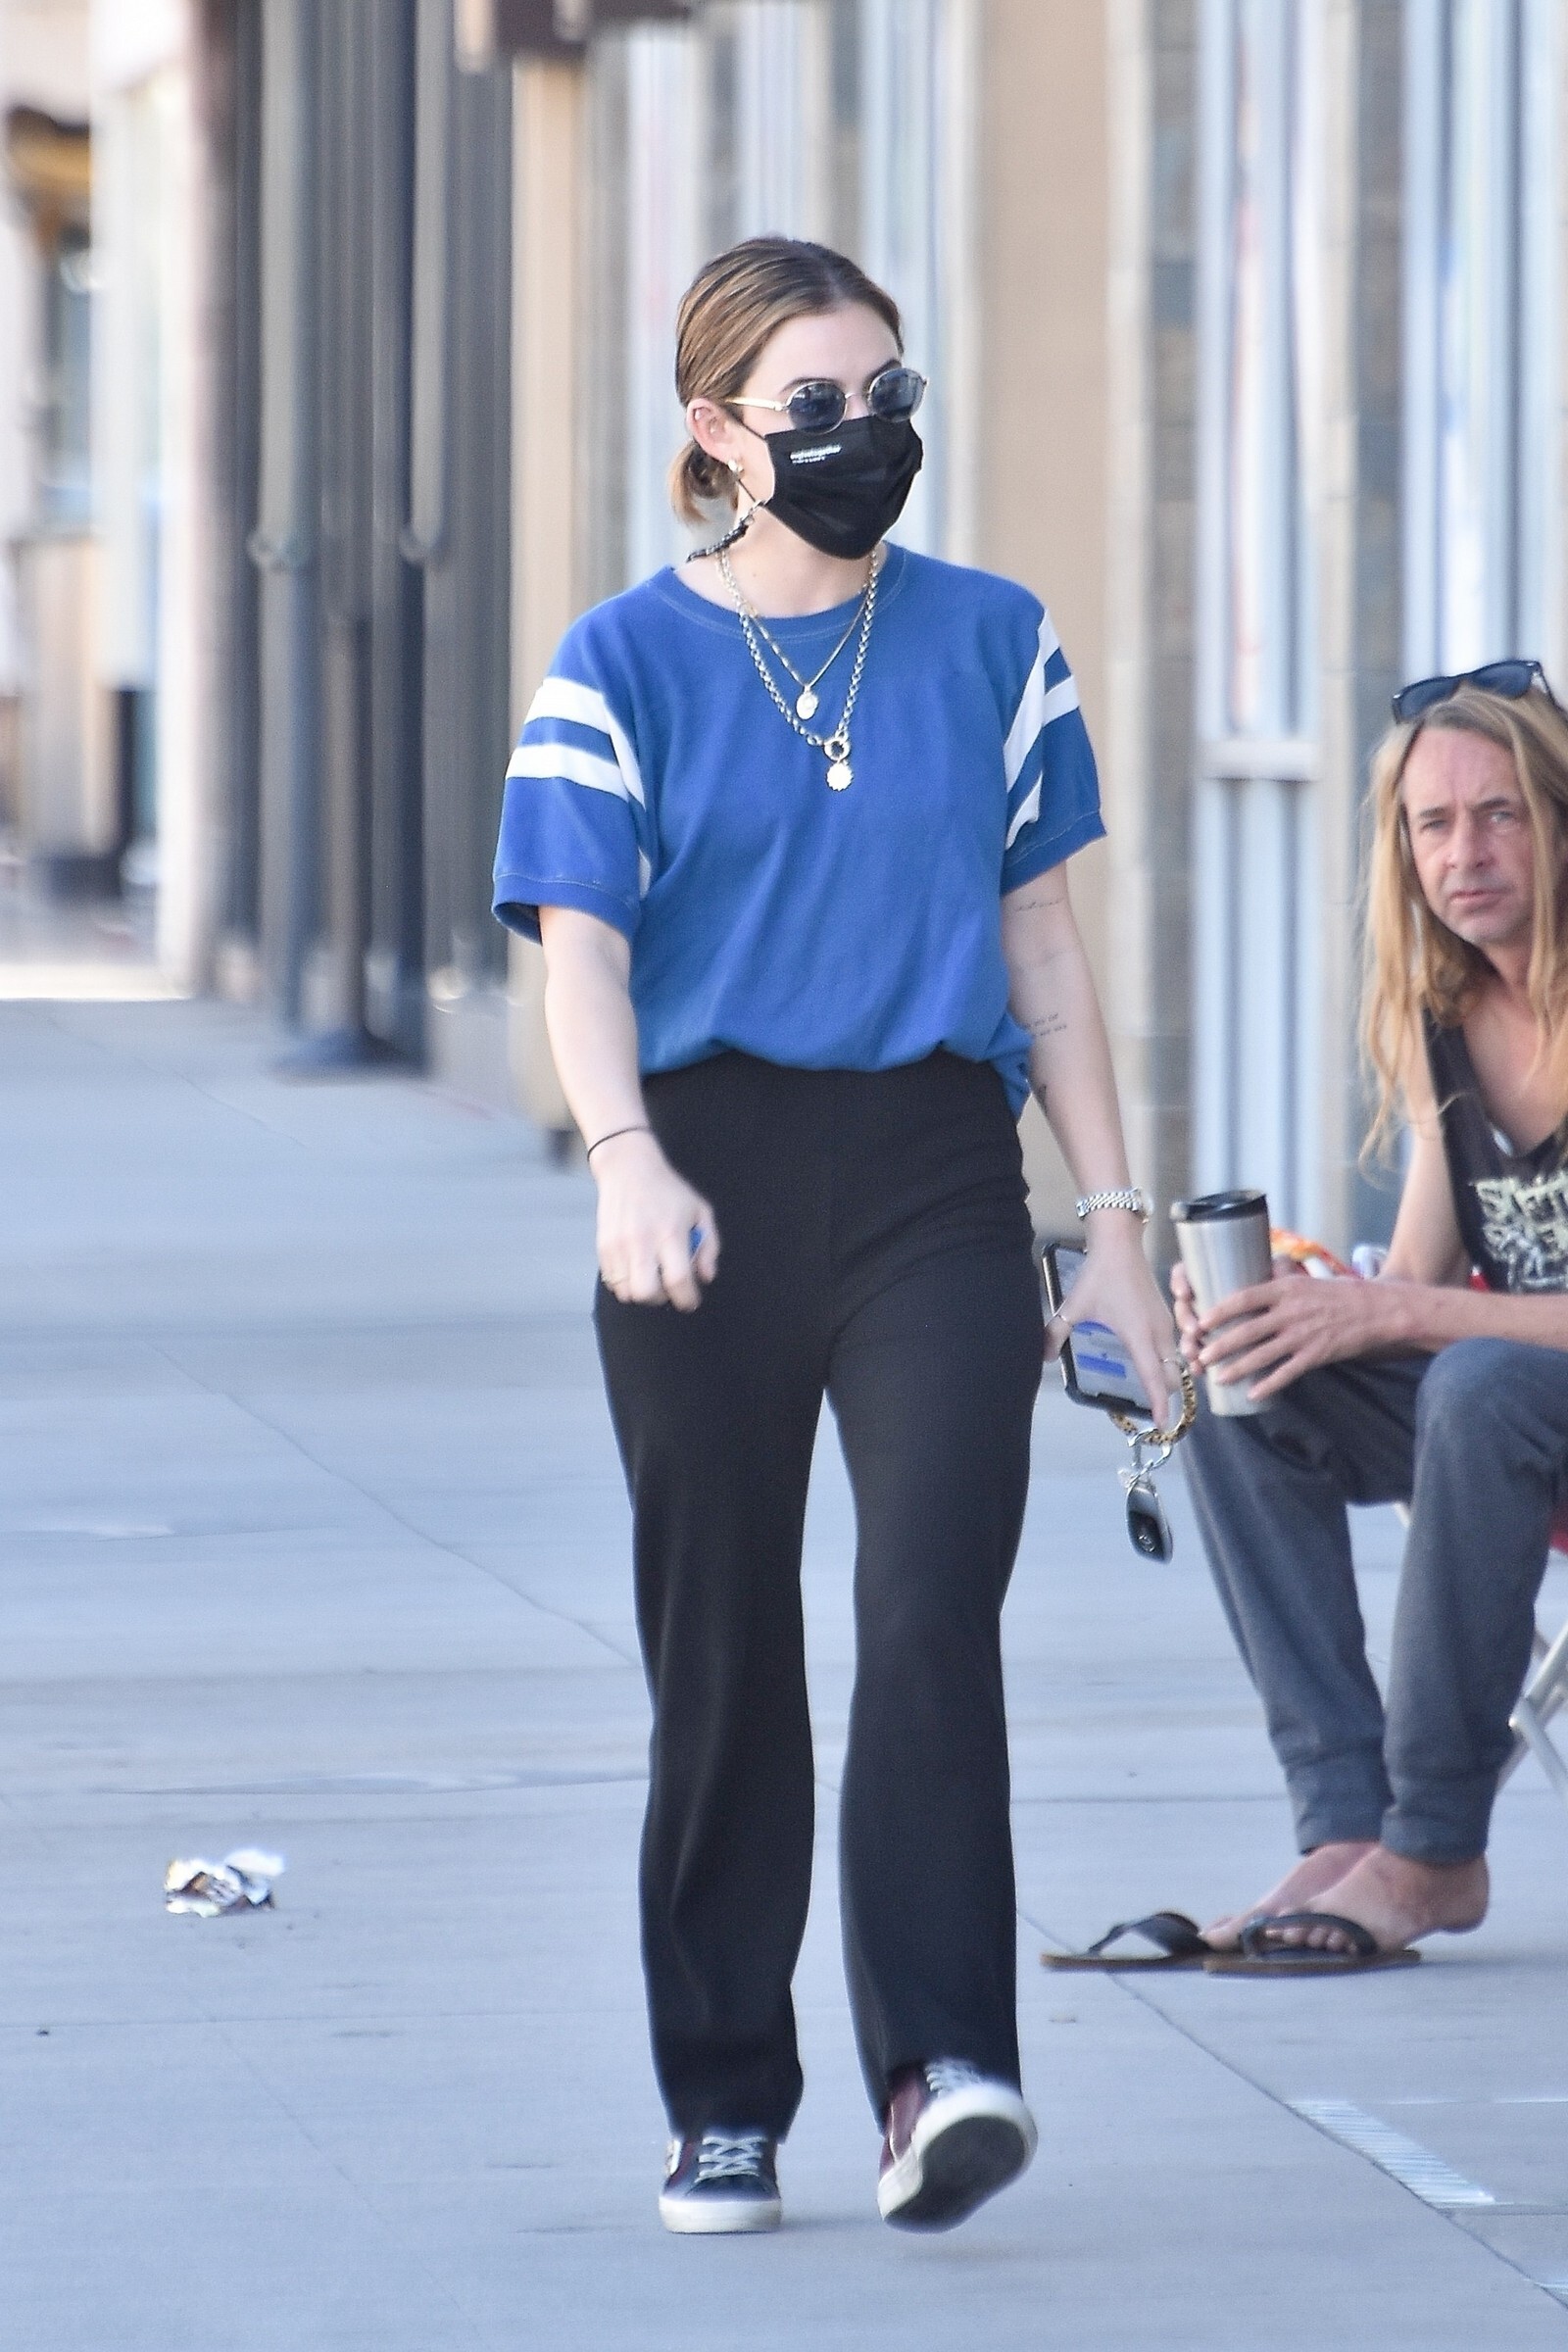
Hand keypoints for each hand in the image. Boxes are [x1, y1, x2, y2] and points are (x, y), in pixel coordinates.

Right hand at [592, 1130, 719, 1310]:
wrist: (628, 1169)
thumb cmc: (668, 1191)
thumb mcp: (700, 1211)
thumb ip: (710, 1246)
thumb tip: (705, 1277)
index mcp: (670, 1233)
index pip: (678, 1280)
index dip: (687, 1298)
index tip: (690, 1300)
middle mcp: (642, 1242)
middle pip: (647, 1293)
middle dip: (661, 1298)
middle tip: (667, 1286)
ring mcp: (619, 1245)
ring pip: (627, 1292)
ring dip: (642, 1292)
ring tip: (650, 1275)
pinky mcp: (603, 1247)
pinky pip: (612, 1282)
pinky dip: (625, 1283)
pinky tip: (635, 1268)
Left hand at [1050, 1218, 1179, 1426]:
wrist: (1120, 1244)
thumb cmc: (1100, 1275)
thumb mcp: (1074, 1307)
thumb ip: (1056, 1333)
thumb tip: (1041, 1357)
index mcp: (1139, 1335)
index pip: (1154, 1377)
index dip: (1158, 1403)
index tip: (1162, 1424)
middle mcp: (1159, 1332)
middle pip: (1171, 1375)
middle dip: (1164, 1395)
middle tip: (1153, 1412)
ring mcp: (1166, 1323)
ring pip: (1174, 1361)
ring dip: (1167, 1378)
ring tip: (1153, 1393)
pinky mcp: (1166, 1315)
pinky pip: (1172, 1347)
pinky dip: (1167, 1361)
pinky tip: (1151, 1363)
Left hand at [1195, 1266, 1409, 1400]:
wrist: (1377, 1310)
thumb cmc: (1338, 1294)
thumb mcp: (1305, 1280)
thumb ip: (1278, 1283)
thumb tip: (1251, 1283)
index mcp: (1286, 1289)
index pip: (1244, 1298)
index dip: (1220, 1311)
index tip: (1201, 1321)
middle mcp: (1291, 1312)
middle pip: (1247, 1331)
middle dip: (1220, 1346)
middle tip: (1200, 1356)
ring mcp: (1303, 1335)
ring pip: (1263, 1355)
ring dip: (1238, 1368)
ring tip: (1219, 1376)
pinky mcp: (1316, 1355)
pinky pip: (1286, 1373)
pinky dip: (1268, 1385)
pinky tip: (1253, 1394)